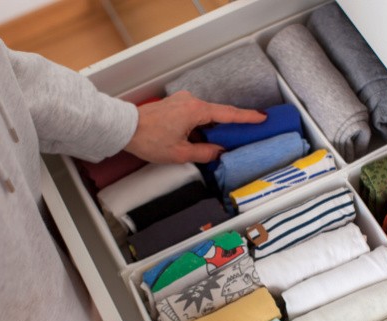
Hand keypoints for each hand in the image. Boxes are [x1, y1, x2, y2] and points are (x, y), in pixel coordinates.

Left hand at [124, 90, 266, 163]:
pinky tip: (202, 139)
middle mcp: (191, 102)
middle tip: (245, 135)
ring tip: (221, 144)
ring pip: (206, 116)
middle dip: (231, 126)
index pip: (228, 115)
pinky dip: (202, 126)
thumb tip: (219, 152)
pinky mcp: (174, 106)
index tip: (262, 117)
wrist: (124, 128)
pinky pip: (195, 115)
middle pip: (218, 114)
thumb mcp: (180, 153)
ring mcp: (182, 102)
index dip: (247, 117)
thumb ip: (204, 153)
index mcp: (196, 111)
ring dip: (213, 129)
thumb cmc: (149, 139)